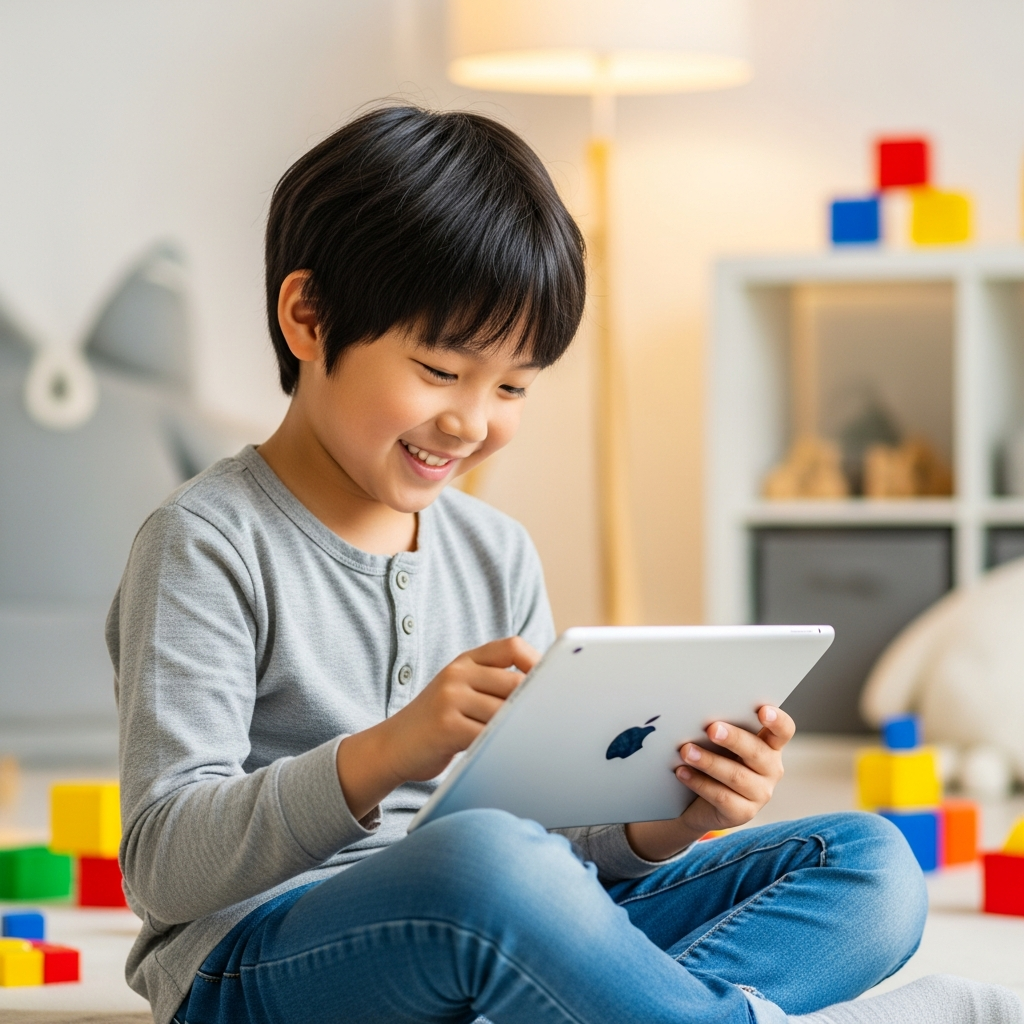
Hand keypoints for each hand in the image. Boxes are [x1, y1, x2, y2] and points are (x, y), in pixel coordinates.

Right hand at [336, 637, 538, 819]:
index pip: (511, 646)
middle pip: (514, 682)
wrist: (391, 746)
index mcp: (466, 660)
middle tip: (552, 720)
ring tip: (534, 740)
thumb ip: (494, 684)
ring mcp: (450, 698)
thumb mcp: (461, 691)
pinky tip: (510, 752)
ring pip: (504, 710)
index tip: (552, 683)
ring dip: (521, 727)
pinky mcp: (446, 726)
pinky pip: (487, 734)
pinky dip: (503, 744)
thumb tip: (545, 694)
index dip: (537, 661)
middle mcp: (457, 673)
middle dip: (534, 703)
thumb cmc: (438, 722)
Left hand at [625, 705, 794, 861]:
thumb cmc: (713, 759)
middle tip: (711, 729)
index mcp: (769, 745)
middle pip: (757, 752)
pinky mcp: (743, 813)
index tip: (763, 710)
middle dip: (734, 739)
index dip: (777, 721)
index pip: (783, 731)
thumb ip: (720, 729)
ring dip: (709, 761)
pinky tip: (682, 772)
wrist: (698, 802)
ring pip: (737, 776)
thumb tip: (698, 713)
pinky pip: (722, 797)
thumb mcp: (721, 743)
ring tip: (686, 751)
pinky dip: (699, 783)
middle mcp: (771, 769)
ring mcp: (760, 794)